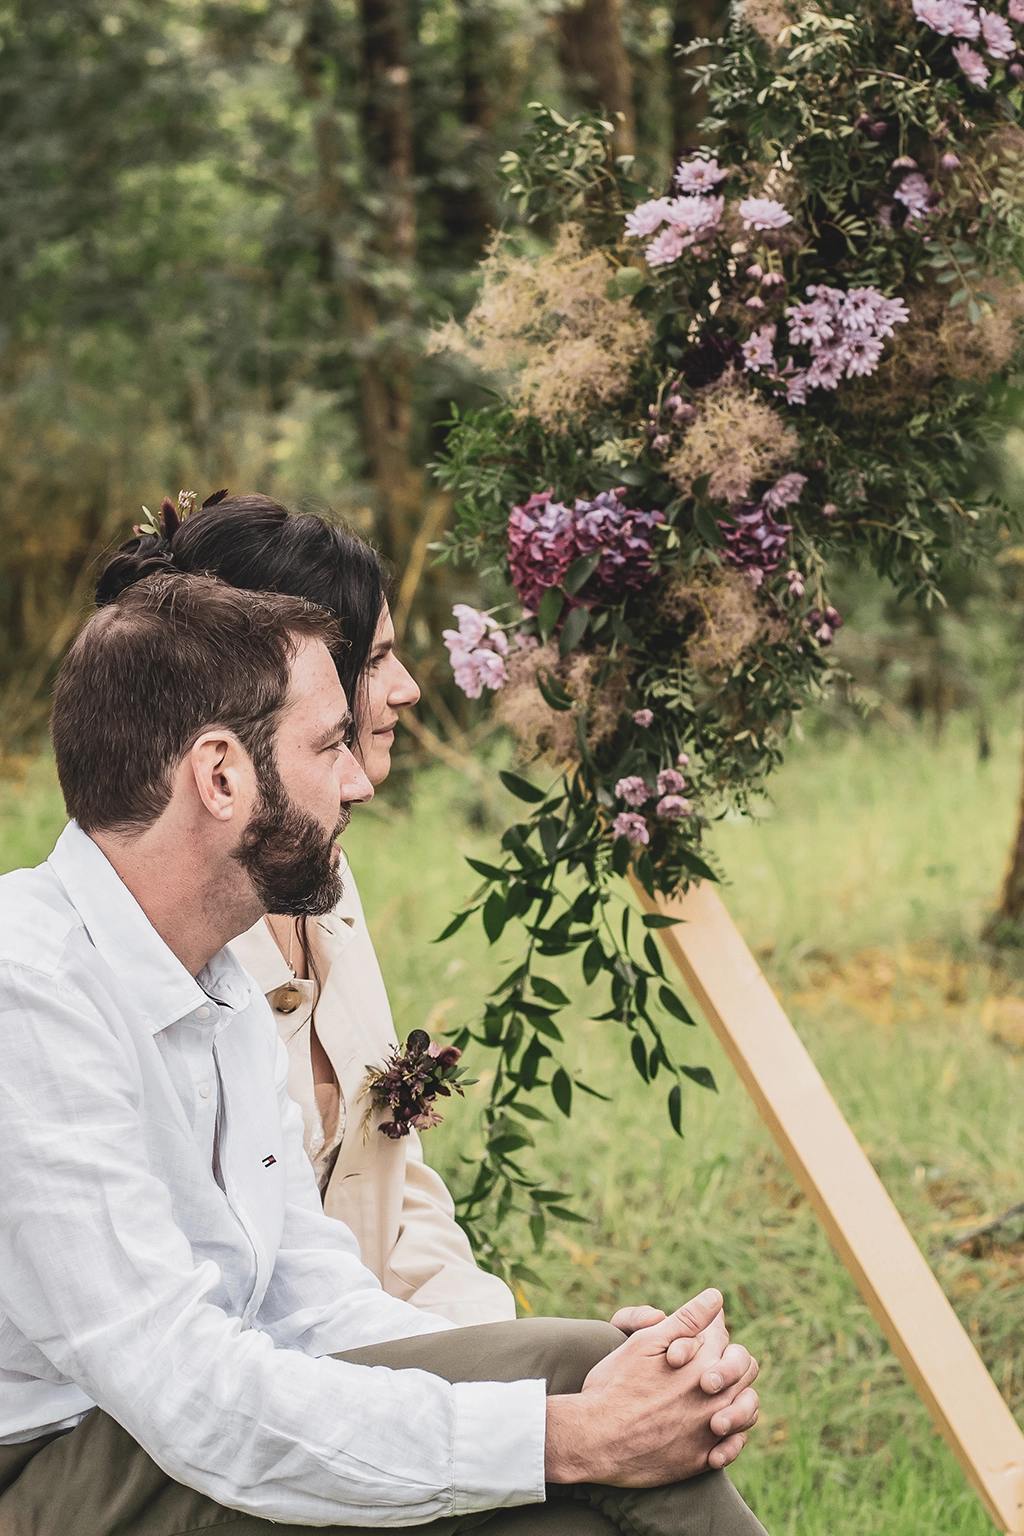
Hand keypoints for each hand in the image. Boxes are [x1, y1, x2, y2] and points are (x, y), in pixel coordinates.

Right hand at [545, 1288, 759, 1487]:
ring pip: (747, 1409)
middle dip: (730, 1364)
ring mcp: (710, 1430)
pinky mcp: (701, 1459)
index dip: (712, 1335)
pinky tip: (711, 1431)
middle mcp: (715, 1396)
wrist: (595, 1438)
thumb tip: (716, 1297)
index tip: (694, 1340)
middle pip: (745, 1371)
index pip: (727, 1341)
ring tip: (713, 1398)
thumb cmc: (615, 1385)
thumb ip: (687, 1319)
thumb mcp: (646, 1342)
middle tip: (705, 1369)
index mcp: (703, 1362)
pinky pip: (733, 1447)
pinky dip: (729, 1439)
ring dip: (736, 1400)